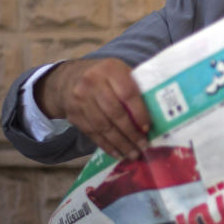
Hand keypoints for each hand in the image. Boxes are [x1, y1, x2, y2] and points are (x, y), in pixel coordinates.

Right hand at [35, 57, 149, 159]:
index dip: (140, 113)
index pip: (128, 94)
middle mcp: (92, 83)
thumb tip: (155, 115)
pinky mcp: (73, 114)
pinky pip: (92, 133)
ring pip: (103, 126)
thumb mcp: (119, 73)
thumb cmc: (104, 77)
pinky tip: (118, 153)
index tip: (148, 128)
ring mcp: (80, 99)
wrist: (68, 78)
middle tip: (143, 146)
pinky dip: (107, 145)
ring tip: (133, 154)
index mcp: (110, 69)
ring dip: (120, 143)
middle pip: (115, 113)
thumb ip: (133, 88)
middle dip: (131, 133)